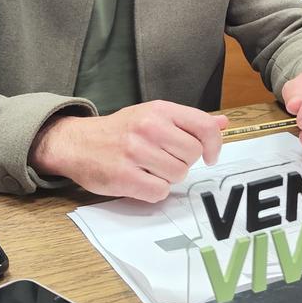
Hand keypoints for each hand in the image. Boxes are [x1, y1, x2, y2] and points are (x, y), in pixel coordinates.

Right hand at [28, 100, 226, 202]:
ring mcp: (135, 152)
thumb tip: (224, 123)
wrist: (77, 143)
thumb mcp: (154, 115)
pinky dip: (154, 191)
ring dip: (167, 178)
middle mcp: (148, 127)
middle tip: (164, 160)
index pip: (205, 127)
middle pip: (192, 155)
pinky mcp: (123, 176)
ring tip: (149, 169)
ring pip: (177, 175)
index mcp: (159, 110)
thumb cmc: (121, 131)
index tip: (210, 156)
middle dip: (184, 163)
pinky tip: (141, 181)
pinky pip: (159, 192)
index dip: (215, 146)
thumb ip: (189, 121)